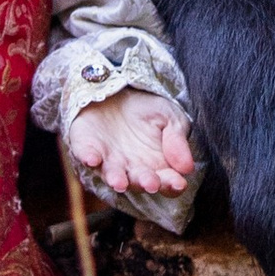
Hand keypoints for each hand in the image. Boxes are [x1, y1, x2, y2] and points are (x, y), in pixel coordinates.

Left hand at [70, 90, 197, 201]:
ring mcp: (108, 161)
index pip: (167, 182)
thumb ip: (178, 140)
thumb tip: (187, 167)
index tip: (179, 183)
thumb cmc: (146, 110)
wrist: (116, 91)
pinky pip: (86, 155)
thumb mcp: (170, 118)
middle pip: (139, 182)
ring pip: (112, 175)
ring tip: (120, 182)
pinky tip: (92, 159)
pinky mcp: (86, 147)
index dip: (172, 184)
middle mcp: (132, 169)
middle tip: (151, 183)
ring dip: (116, 179)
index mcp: (156, 166)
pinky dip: (89, 158)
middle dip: (145, 183)